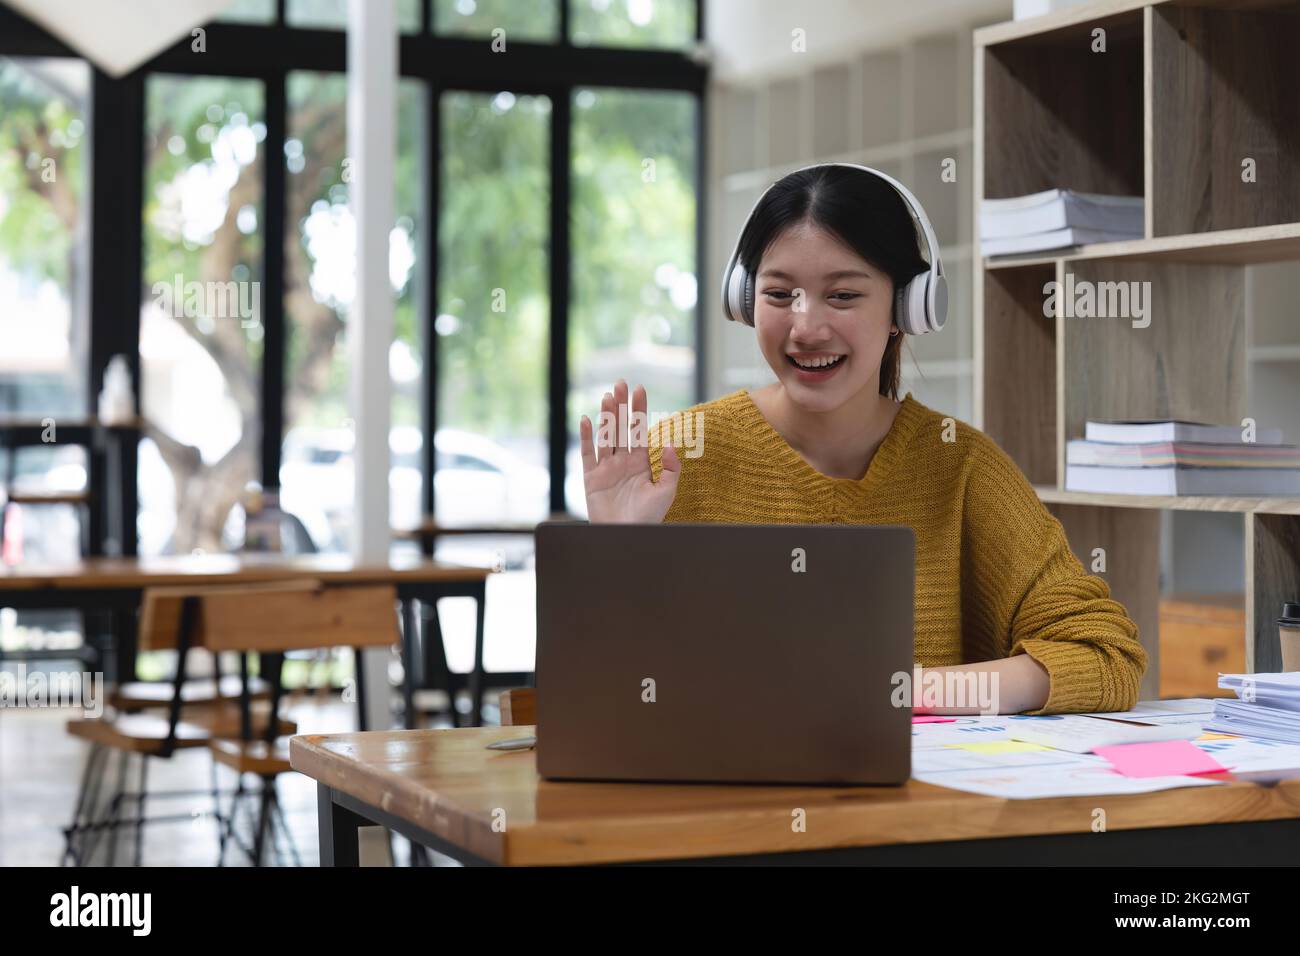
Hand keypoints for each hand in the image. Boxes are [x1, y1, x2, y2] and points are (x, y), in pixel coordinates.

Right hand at [579, 379, 680, 523]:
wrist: (626, 537)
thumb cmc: (648, 518)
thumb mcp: (666, 492)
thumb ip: (671, 468)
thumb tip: (667, 443)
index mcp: (640, 463)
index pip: (639, 430)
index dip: (639, 410)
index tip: (640, 389)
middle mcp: (622, 462)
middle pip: (621, 428)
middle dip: (621, 406)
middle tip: (620, 383)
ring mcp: (606, 468)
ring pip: (606, 436)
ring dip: (607, 417)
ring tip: (608, 397)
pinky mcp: (591, 478)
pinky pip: (588, 454)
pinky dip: (587, 437)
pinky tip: (586, 420)